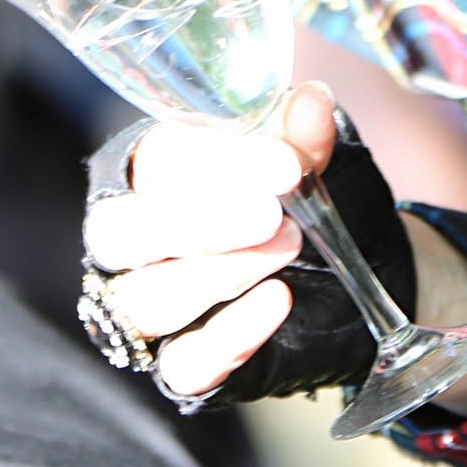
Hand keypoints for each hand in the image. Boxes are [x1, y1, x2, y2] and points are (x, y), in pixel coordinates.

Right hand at [85, 82, 421, 406]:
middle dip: (197, 222)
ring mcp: (151, 307)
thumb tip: (311, 101)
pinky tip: (277, 303)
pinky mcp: (180, 365)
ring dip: (223, 273)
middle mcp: (134, 240)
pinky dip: (230, 336)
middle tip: (272, 214)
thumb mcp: (309, 161)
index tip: (286, 164)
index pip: (153, 162)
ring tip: (291, 245)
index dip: (215, 161)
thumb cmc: (301, 201)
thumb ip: (302, 137)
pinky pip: (183, 363)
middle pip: (121, 234)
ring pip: (148, 299)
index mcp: (152, 172)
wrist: (345, 281)